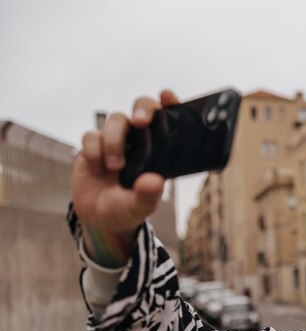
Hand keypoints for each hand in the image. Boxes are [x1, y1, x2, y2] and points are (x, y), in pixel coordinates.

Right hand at [72, 90, 178, 265]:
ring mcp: (116, 140)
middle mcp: (140, 140)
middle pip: (143, 107)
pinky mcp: (93, 145)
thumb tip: (154, 181)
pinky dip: (94, 149)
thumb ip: (147, 197)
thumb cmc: (126, 210)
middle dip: (143, 110)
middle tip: (141, 123)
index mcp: (159, 150)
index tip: (167, 96)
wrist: (98, 219)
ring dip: (115, 141)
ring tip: (115, 167)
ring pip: (117, 119)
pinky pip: (92, 135)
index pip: (170, 120)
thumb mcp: (138, 209)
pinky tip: (98, 168)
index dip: (171, 104)